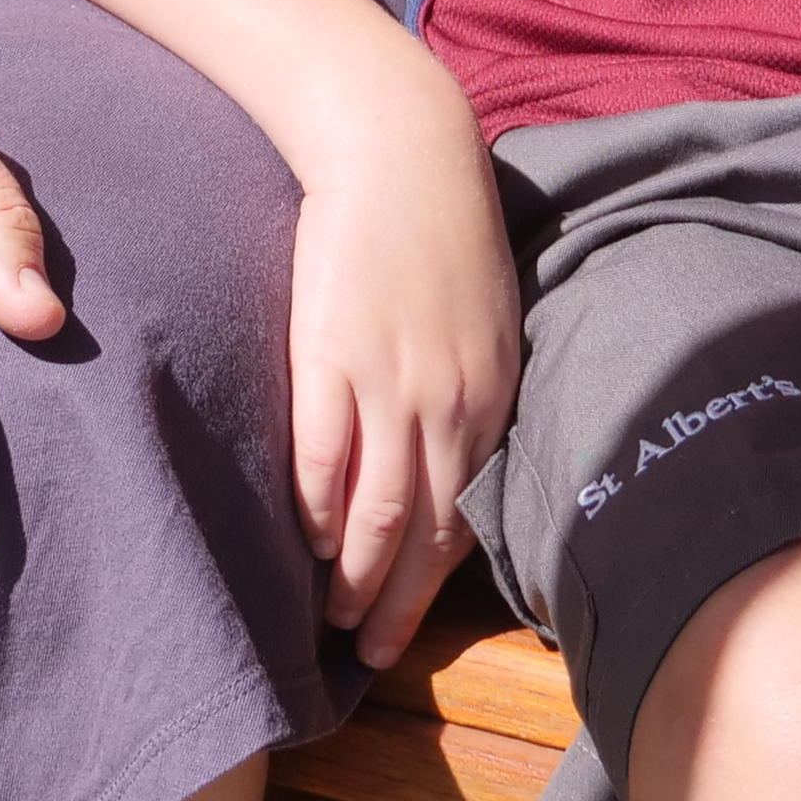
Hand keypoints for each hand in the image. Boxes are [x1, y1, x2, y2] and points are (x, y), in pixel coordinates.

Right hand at [288, 112, 522, 670]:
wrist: (397, 148)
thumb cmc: (438, 227)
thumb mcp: (483, 314)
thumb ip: (473, 385)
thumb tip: (449, 454)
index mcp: (493, 394)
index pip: (466, 515)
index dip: (435, 583)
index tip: (409, 626)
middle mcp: (452, 402)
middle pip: (423, 533)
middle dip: (395, 605)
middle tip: (366, 652)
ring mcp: (392, 384)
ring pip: (375, 513)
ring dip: (354, 577)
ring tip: (331, 617)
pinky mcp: (332, 360)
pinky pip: (324, 462)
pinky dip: (317, 513)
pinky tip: (306, 541)